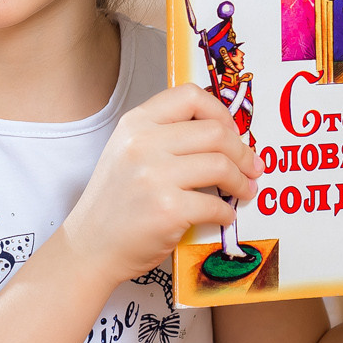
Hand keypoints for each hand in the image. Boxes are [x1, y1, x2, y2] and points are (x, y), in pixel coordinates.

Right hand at [60, 84, 261, 285]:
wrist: (90, 246)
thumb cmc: (115, 202)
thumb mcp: (127, 152)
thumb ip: (164, 136)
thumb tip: (222, 134)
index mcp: (136, 123)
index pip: (190, 96)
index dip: (220, 112)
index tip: (232, 132)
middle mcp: (143, 143)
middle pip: (215, 132)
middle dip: (243, 152)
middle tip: (252, 167)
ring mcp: (154, 176)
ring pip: (221, 166)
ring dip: (241, 182)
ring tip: (244, 191)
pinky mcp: (167, 210)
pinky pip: (215, 205)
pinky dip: (227, 213)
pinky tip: (223, 217)